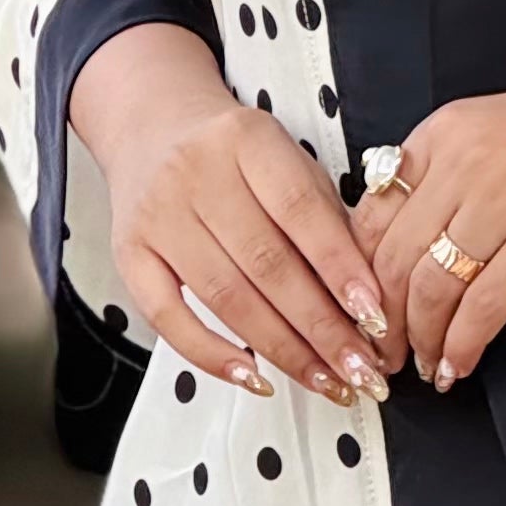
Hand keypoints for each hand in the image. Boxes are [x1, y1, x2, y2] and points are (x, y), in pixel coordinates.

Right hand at [73, 21, 399, 409]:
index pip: (301, 211)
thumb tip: (366, 299)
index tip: (376, 316)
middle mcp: (196, 174)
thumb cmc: (233, 152)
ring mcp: (157, 216)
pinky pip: (168, 317)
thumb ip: (323, 215)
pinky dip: (212, 354)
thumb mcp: (286, 158)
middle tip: (362, 370)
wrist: (150, 124)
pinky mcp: (129, 253)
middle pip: (267, 264)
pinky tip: (254, 377)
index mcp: (247, 139)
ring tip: (325, 381)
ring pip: (226, 297)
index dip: (341, 268)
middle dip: (321, 327)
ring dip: (282, 349)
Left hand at [351, 52, 505, 387]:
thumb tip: (409, 238)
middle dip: (379, 319)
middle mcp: (466, 161)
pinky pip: (486, 305)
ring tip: (422, 366)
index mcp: (446, 132)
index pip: (372, 213)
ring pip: (432, 286)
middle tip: (381, 353)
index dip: (356, 273)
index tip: (359, 310)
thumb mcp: (503, 132)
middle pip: (392, 256)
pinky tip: (460, 365)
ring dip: (421, 339)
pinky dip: (464, 344)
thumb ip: (452, 174)